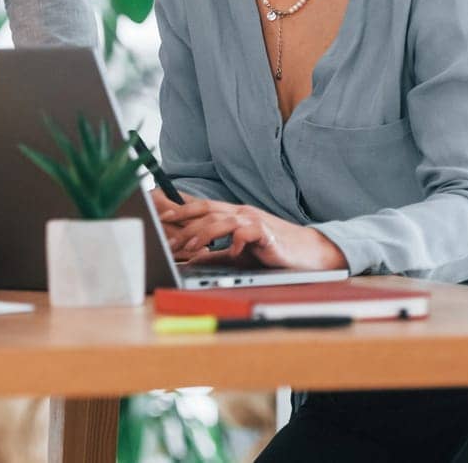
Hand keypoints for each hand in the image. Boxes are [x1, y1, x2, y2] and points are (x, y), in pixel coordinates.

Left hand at [157, 197, 348, 271]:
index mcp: (231, 215)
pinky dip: (236, 241)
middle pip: (206, 210)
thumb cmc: (271, 250)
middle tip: (166, 234)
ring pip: (222, 220)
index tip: (159, 216)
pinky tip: (230, 251)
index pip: (201, 206)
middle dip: (183, 221)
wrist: (308, 252)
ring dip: (203, 233)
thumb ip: (214, 254)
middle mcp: (240, 213)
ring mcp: (254, 221)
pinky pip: (249, 233)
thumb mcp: (237, 252)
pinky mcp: (267, 234)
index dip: (179, 209)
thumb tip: (189, 260)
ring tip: (189, 247)